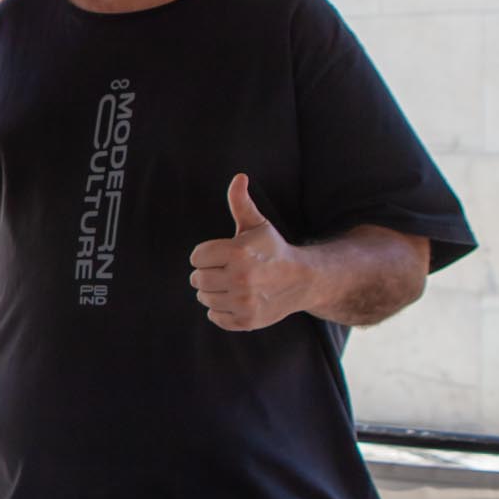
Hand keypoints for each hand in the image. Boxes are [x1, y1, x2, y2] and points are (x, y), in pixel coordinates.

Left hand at [188, 174, 312, 331]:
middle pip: (197, 279)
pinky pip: (214, 317)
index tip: (224, 255)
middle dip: (208, 273)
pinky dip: (221, 310)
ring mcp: (244, 302)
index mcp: (238, 252)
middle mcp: (241, 278)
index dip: (207, 255)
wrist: (302, 280)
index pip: (196, 257)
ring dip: (214, 292)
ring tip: (235, 284)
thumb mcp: (257, 225)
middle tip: (229, 270)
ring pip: (204, 298)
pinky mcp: (247, 321)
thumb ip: (241, 203)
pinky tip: (238, 299)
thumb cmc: (273, 249)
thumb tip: (239, 177)